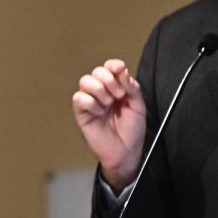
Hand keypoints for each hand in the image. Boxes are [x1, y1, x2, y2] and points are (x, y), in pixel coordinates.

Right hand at [72, 59, 146, 192]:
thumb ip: (132, 86)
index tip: (120, 69)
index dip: (113, 65)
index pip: (110, 68)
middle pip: (97, 71)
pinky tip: (99, 112)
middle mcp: (102, 92)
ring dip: (99, 89)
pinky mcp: (82, 113)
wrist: (126, 151)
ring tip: (108, 103)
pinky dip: (90, 102)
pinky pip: (79, 98)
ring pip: (85, 81)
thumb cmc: (132, 130)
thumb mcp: (138, 105)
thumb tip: (122, 70)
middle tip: (118, 95)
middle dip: (109, 80)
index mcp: (116, 87)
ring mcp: (91, 102)